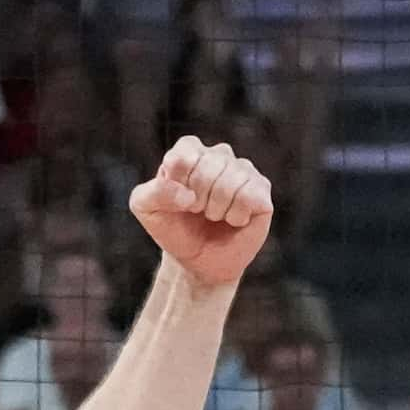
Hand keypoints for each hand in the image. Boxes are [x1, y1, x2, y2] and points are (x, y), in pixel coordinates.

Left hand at [128, 136, 273, 289]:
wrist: (198, 260)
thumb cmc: (174, 229)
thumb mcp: (147, 209)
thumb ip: (154, 193)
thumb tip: (187, 195)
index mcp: (190, 150)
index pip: (182, 158)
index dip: (178, 187)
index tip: (178, 201)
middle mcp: (220, 154)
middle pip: (207, 170)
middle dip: (199, 202)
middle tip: (198, 212)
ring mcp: (244, 170)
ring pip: (229, 183)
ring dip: (217, 210)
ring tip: (215, 216)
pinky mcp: (262, 190)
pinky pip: (249, 197)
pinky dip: (236, 216)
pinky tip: (234, 219)